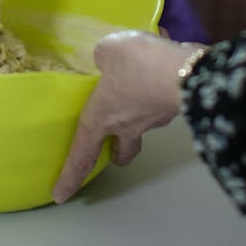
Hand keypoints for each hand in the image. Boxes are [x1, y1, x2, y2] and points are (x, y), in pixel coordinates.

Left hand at [54, 31, 206, 202]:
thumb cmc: (137, 64)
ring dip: (139, 116)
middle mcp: (127, 125)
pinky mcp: (174, 107)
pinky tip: (158, 71)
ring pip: (143, 127)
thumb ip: (103, 56)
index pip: (82, 153)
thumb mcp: (108, 50)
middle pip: (122, 151)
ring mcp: (153, 120)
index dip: (70, 175)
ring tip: (138, 90)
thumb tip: (106, 58)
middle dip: (117, 153)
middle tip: (114, 146)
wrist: (185, 70)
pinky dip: (157, 90)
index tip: (60, 195)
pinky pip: (160, 102)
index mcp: (102, 116)